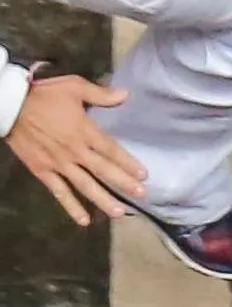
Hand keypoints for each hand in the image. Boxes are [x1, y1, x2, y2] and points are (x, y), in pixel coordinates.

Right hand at [7, 73, 144, 225]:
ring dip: (102, 200)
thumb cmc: (43, 94)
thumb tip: (126, 95)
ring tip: (119, 213)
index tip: (143, 175)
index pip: (111, 150)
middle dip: (123, 183)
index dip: (128, 163)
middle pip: (103, 170)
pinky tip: (84, 220)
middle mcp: (74, 151)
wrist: (9, 105)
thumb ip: (100, 94)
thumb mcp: (74, 86)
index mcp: (84, 130)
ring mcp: (58, 164)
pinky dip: (71, 206)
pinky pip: (59, 192)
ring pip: (84, 185)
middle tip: (141, 195)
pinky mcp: (42, 171)